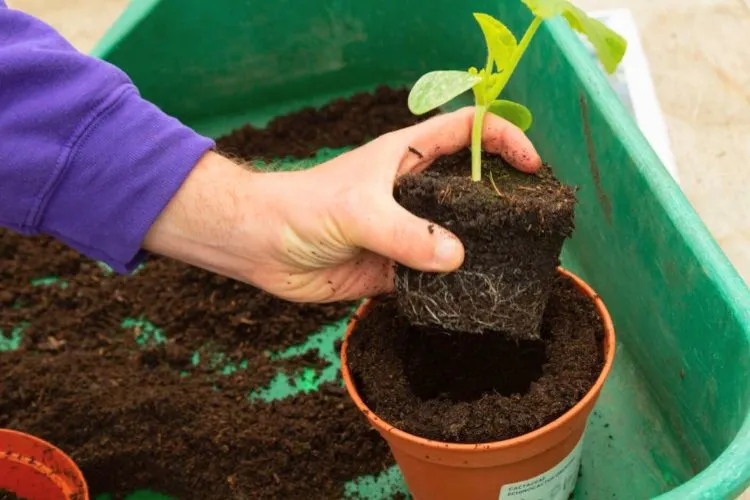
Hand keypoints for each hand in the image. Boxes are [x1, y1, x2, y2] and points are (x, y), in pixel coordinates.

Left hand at [143, 107, 540, 301]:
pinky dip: (452, 286)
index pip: (468, 131)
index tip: (532, 166)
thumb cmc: (304, 208)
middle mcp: (413, 192)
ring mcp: (406, 231)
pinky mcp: (395, 268)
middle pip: (471, 187)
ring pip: (455, 236)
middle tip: (534, 223)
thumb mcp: (358, 212)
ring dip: (480, 249)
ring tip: (515, 264)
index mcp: (408, 157)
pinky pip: (433, 276)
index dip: (504, 139)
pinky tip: (472, 297)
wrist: (262, 247)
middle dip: (502, 199)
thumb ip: (406, 234)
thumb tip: (457, 257)